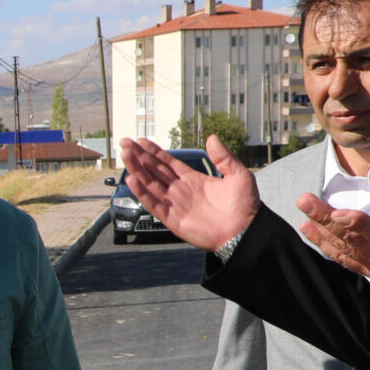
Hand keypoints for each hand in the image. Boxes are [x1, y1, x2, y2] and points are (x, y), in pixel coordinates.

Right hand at [118, 136, 258, 252]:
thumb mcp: (238, 175)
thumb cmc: (244, 207)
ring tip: (125, 155)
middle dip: (139, 157)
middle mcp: (180, 191)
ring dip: (137, 170)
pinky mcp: (172, 219)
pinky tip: (133, 180)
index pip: (168, 163)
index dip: (154, 152)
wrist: (244, 232)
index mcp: (193, 179)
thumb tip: (212, 137)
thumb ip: (224, 157)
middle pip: (154, 171)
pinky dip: (142, 193)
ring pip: (150, 184)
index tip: (141, 141)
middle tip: (125, 143)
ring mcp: (175, 204)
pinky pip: (153, 204)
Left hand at [295, 170, 369, 310]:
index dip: (361, 225)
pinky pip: (348, 261)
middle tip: (305, 200)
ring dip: (322, 230)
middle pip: (357, 240)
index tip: (339, 213)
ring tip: (302, 210)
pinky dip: (327, 247)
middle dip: (327, 219)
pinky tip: (309, 231)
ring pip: (347, 250)